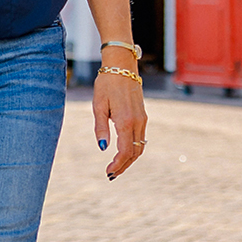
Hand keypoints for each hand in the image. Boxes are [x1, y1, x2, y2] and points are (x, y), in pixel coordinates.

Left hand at [93, 49, 146, 179]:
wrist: (122, 67)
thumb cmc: (106, 84)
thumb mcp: (98, 105)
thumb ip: (101, 127)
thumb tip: (103, 148)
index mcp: (125, 120)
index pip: (125, 151)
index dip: (118, 164)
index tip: (108, 172)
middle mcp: (138, 122)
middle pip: (135, 152)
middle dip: (124, 166)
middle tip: (111, 174)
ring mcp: (142, 119)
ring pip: (140, 147)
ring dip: (130, 159)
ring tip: (117, 167)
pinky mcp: (143, 115)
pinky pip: (141, 138)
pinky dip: (134, 149)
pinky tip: (124, 152)